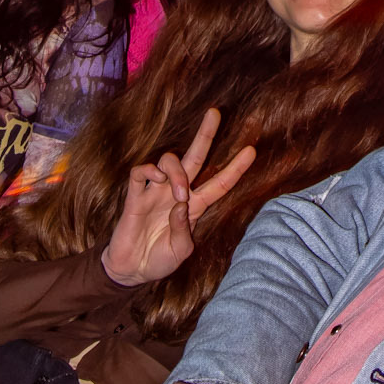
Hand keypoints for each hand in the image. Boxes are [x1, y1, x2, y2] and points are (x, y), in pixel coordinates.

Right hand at [103, 108, 257, 287]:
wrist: (132, 270)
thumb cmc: (160, 260)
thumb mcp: (180, 252)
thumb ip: (183, 231)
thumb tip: (181, 205)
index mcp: (194, 206)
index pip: (219, 183)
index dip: (235, 168)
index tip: (252, 150)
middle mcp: (176, 193)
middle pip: (195, 156)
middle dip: (206, 134)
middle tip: (215, 113)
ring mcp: (155, 192)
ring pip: (169, 161)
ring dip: (177, 172)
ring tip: (178, 194)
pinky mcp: (134, 196)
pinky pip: (140, 171)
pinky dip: (149, 170)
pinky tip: (155, 180)